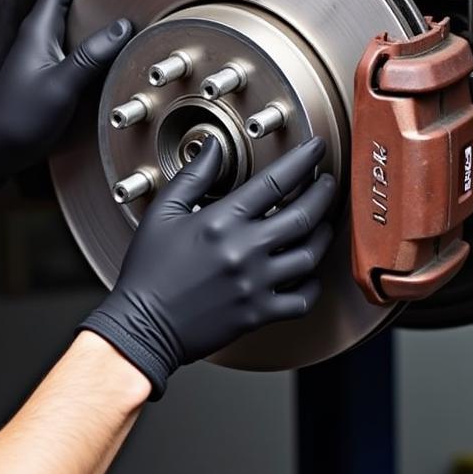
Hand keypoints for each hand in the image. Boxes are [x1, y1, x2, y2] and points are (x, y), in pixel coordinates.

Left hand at [0, 0, 133, 187]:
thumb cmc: (16, 117)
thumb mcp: (58, 86)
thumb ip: (90, 56)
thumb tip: (121, 28)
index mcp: (41, 24)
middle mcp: (46, 30)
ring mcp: (53, 47)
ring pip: (86, 12)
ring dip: (111, 0)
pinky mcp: (60, 65)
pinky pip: (88, 38)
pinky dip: (108, 30)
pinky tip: (126, 37)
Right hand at [80, 137, 335, 397]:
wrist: (144, 324)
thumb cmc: (149, 272)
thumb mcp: (163, 214)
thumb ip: (193, 177)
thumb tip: (212, 148)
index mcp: (221, 222)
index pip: (274, 182)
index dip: (302, 160)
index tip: (315, 149)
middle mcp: (244, 251)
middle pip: (304, 215)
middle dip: (323, 193)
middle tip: (328, 183)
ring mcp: (256, 284)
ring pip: (309, 255)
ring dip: (322, 235)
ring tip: (323, 223)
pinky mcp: (259, 313)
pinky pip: (302, 299)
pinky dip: (312, 285)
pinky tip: (308, 273)